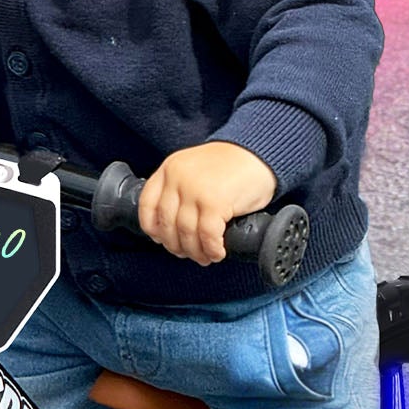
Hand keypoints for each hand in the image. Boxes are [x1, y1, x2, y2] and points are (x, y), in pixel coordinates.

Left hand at [138, 142, 276, 264]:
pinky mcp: (215, 201)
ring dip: (196, 252)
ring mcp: (195, 189)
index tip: (162, 239)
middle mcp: (178, 177)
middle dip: (177, 246)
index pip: (147, 205)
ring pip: (186, 233)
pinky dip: (212, 249)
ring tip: (206, 256)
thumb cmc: (231, 166)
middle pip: (167, 224)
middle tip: (188, 253)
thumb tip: (172, 230)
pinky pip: (207, 235)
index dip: (153, 228)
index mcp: (169, 168)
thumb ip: (180, 190)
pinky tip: (218, 252)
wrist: (261, 153)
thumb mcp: (195, 170)